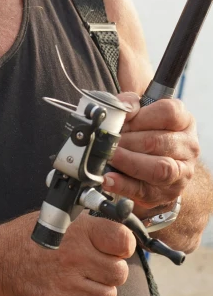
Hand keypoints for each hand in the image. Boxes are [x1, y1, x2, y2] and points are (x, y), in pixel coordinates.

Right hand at [0, 211, 135, 295]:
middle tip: (95, 266)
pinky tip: (70, 292)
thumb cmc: (31, 237)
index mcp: (80, 231)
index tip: (116, 248)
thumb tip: (120, 232)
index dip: (123, 246)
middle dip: (110, 271)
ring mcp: (68, 284)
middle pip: (119, 273)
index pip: (124, 241)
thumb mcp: (62, 218)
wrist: (0, 260)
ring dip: (97, 290)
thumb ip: (92, 226)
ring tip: (81, 280)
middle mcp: (77, 257)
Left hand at [104, 92, 199, 210]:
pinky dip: (123, 185)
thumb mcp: (141, 112)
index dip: (140, 116)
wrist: (154, 165)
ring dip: (128, 162)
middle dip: (127, 141)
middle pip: (157, 141)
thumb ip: (130, 102)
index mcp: (184, 121)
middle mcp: (187, 146)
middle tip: (107, 140)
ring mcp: (181, 172)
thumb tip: (121, 106)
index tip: (121, 120)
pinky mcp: (167, 193)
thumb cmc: (146, 133)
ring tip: (109, 156)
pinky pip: (145, 191)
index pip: (168, 113)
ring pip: (158, 169)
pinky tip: (109, 179)